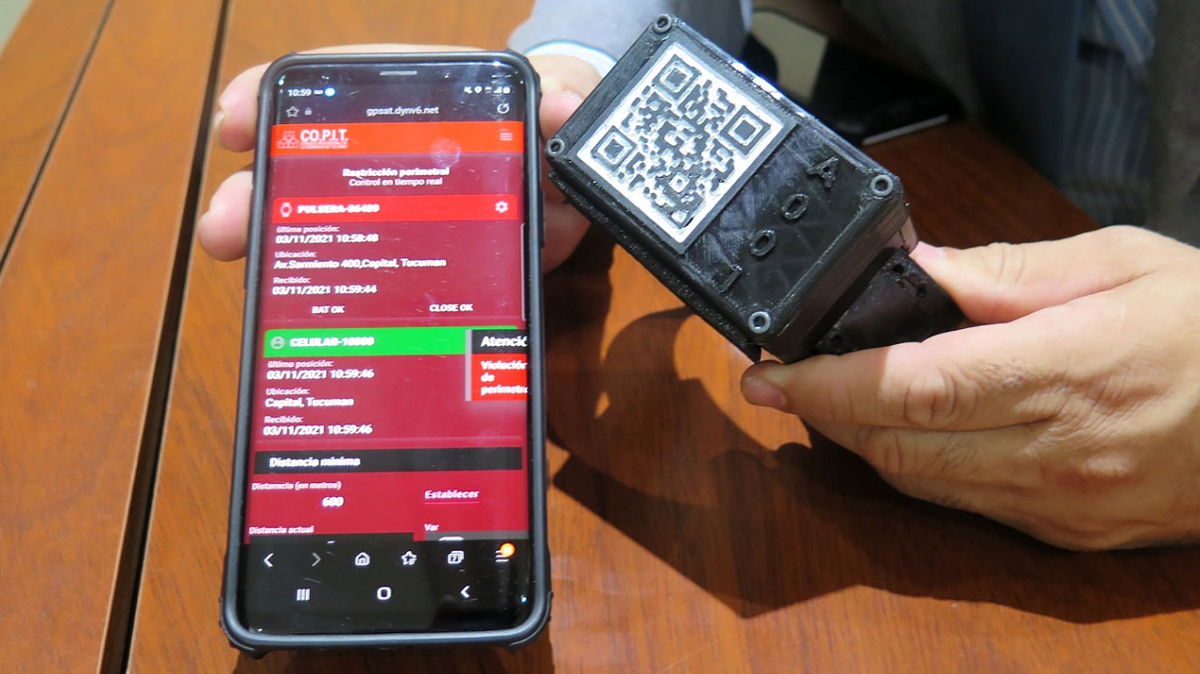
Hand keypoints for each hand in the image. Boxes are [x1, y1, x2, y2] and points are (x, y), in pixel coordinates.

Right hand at [197, 45, 600, 270]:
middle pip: (307, 166)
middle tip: (223, 224)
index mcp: (413, 108)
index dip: (277, 98)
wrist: (568, 186)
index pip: (334, 89)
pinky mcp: (406, 264)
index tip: (234, 120)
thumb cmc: (543, 139)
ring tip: (236, 259)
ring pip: (315, 222)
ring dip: (270, 241)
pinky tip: (288, 315)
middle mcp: (384, 158)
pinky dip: (318, 296)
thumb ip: (560, 121)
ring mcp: (388, 214)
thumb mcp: (552, 125)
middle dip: (256, 191)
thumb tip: (567, 109)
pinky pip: (353, 278)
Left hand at [741, 226, 1199, 549]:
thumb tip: (917, 270)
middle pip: (899, 447)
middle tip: (786, 380)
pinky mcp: (1068, 533)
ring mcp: (1062, 502)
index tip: (770, 372)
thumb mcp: (1122, 263)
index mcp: (1068, 370)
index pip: (912, 388)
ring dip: (861, 444)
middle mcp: (1059, 450)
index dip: (826, 384)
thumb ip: (1008, 272)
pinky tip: (901, 435)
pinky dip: (916, 471)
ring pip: (921, 484)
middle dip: (825, 415)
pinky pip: (964, 506)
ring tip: (830, 399)